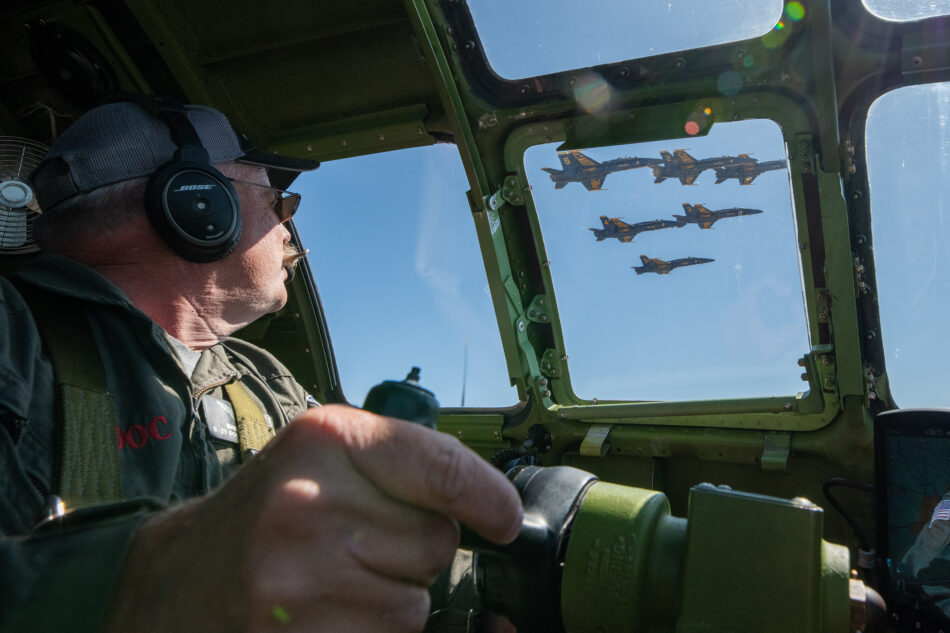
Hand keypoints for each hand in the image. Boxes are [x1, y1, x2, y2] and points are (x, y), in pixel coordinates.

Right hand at [104, 405, 522, 632]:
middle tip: (359, 545)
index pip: (442, 468)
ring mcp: (297, 582)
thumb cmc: (268, 513)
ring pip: (414, 605)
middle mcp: (308, 506)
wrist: (179, 580)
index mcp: (324, 442)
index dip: (487, 498)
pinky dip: (368, 632)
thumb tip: (499, 508)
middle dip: (414, 550)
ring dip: (391, 599)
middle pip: (435, 544)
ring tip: (335, 581)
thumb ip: (404, 465)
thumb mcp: (324, 459)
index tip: (505, 520)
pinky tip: (327, 615)